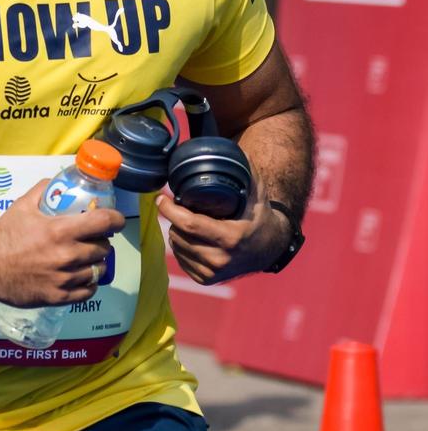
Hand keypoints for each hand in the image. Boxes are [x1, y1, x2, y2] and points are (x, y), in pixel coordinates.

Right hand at [0, 180, 125, 306]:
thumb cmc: (4, 235)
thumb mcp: (22, 206)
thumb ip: (43, 190)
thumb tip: (61, 183)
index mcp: (60, 231)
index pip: (103, 222)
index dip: (115, 219)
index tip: (115, 219)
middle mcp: (66, 256)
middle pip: (103, 248)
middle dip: (102, 240)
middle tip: (93, 238)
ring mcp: (64, 279)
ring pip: (98, 270)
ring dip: (96, 262)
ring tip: (87, 257)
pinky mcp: (59, 297)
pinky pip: (88, 291)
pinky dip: (88, 283)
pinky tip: (80, 276)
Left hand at [156, 163, 289, 283]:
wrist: (270, 249)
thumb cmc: (259, 216)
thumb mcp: (256, 194)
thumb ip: (246, 173)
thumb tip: (235, 151)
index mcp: (230, 239)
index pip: (189, 224)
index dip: (170, 210)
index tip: (161, 198)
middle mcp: (221, 260)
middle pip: (179, 235)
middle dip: (173, 218)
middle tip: (175, 205)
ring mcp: (213, 273)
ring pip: (177, 248)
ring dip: (176, 232)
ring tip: (186, 221)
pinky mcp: (207, 280)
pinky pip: (181, 260)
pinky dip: (181, 247)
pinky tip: (191, 238)